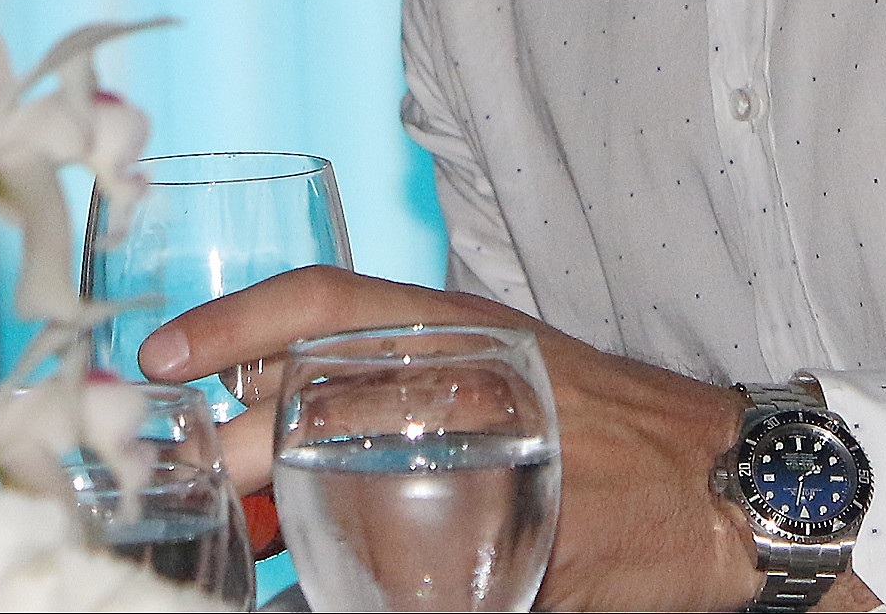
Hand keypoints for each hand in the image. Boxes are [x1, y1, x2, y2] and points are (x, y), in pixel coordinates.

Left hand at [140, 267, 875, 611]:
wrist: (727, 482)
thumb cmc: (600, 421)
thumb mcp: (497, 368)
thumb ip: (400, 382)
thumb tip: (277, 423)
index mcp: (458, 323)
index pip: (326, 301)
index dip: (234, 323)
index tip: (158, 358)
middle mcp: (471, 373)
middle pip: (317, 400)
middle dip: (235, 446)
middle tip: (183, 477)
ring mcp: (502, 453)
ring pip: (353, 479)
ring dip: (280, 513)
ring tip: (236, 537)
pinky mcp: (535, 539)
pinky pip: (428, 570)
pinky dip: (367, 583)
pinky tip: (326, 590)